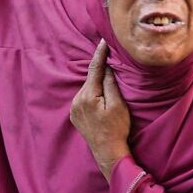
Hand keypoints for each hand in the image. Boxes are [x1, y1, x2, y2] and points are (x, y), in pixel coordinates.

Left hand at [70, 40, 130, 181]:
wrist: (107, 152)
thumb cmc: (116, 129)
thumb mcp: (118, 105)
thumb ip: (111, 84)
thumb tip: (108, 67)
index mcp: (88, 96)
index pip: (95, 69)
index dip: (100, 54)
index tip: (104, 40)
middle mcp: (77, 100)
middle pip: (91, 78)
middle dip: (100, 69)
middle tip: (111, 57)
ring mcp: (74, 108)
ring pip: (87, 88)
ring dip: (97, 83)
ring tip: (109, 80)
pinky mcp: (74, 115)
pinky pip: (84, 97)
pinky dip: (92, 93)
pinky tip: (101, 97)